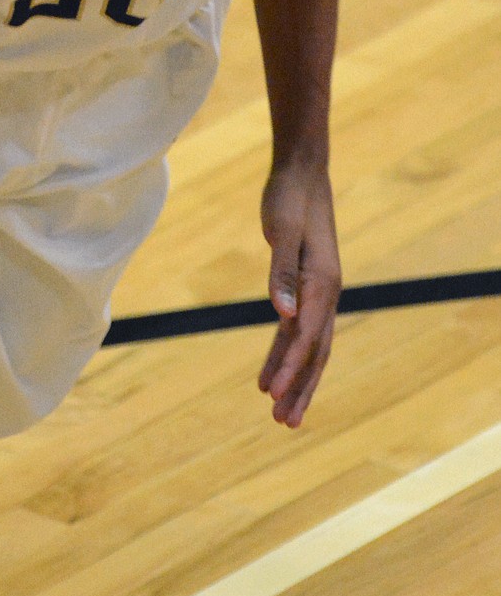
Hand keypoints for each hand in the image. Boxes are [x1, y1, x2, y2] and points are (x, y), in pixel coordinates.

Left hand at [257, 163, 341, 427]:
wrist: (302, 173)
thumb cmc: (289, 198)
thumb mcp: (282, 230)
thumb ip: (282, 271)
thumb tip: (282, 313)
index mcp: (322, 283)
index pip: (305, 337)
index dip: (289, 368)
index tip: (271, 395)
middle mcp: (326, 292)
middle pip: (315, 352)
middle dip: (300, 388)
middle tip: (285, 423)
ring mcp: (318, 291)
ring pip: (309, 346)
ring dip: (294, 378)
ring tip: (277, 410)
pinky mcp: (305, 286)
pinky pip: (297, 329)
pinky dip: (284, 353)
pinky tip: (270, 373)